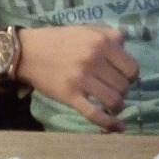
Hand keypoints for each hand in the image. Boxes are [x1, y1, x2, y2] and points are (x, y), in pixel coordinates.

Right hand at [18, 26, 138, 131]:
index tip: (123, 78)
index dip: (130, 76)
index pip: (132, 68)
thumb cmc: (58, 40)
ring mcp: (82, 79)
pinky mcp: (70, 96)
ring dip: (117, 106)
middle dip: (122, 91)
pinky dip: (110, 124)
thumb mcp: (86, 30)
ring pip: (115, 101)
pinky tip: (118, 127)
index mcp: (102, 42)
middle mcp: (94, 59)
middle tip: (112, 90)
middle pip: (124, 86)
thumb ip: (109, 36)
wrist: (27, 52)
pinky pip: (95, 114)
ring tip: (111, 104)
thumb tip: (127, 52)